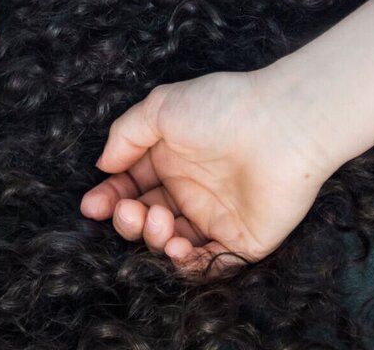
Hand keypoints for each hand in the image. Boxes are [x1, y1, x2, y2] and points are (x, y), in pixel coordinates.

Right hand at [80, 71, 332, 271]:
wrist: (282, 125)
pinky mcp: (244, 240)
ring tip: (160, 222)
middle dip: (127, 221)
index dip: (109, 199)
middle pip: (145, 219)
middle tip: (131, 211)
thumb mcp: (160, 108)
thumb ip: (125, 135)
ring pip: (171, 244)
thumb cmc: (222, 109)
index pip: (129, 187)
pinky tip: (178, 247)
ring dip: (154, 239)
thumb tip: (104, 166)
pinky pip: (209, 264)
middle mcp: (190, 189)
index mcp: (170, 159)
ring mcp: (216, 217)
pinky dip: (187, 265)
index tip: (92, 206)